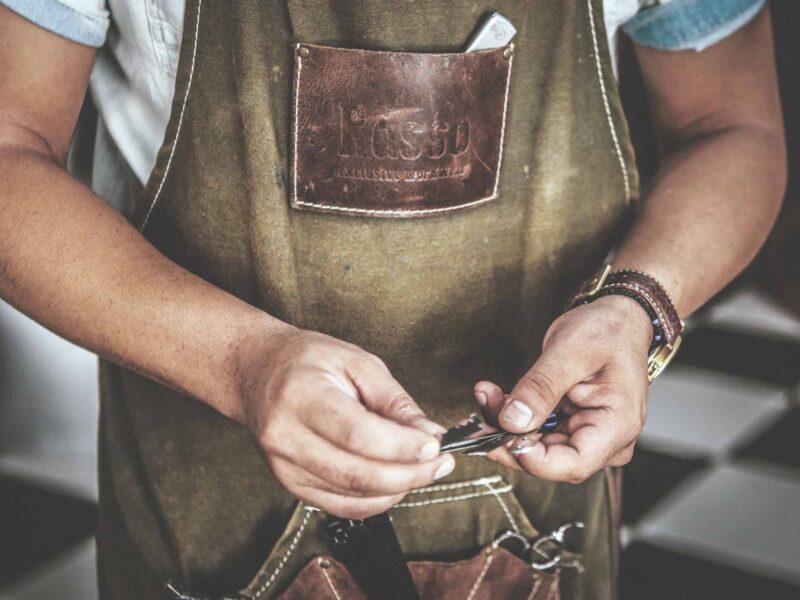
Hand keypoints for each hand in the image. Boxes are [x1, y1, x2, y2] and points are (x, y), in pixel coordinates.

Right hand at [232, 326, 454, 518]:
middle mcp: (287, 437)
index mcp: (302, 396)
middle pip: (357, 474)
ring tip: (423, 469)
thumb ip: (394, 401)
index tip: (435, 445)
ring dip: (398, 489)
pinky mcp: (290, 485)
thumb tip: (429, 435)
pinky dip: (376, 500)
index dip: (402, 447)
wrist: (257, 372)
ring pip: (352, 496)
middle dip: (409, 475)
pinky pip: (341, 506)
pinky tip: (396, 482)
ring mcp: (285, 467)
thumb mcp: (357, 362)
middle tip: (441, 464)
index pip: (358, 434)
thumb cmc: (307, 360)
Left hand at [474, 295, 651, 482]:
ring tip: (486, 394)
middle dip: (508, 437)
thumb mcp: (569, 351)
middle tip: (480, 409)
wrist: (617, 320)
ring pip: (537, 448)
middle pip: (549, 460)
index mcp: (617, 425)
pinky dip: (514, 419)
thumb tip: (512, 421)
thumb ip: (540, 388)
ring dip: (506, 427)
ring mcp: (589, 436)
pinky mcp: (572, 427)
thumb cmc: (607, 331)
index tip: (497, 433)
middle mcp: (607, 440)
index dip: (529, 457)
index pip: (571, 464)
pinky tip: (495, 398)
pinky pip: (537, 433)